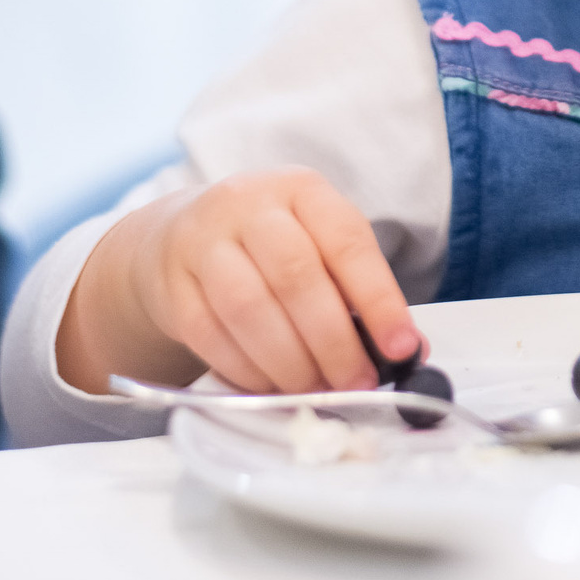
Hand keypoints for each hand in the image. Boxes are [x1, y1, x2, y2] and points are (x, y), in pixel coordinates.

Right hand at [59, 167, 420, 396]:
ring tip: (317, 390)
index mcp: (300, 189)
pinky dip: (249, 371)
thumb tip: (407, 349)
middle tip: (356, 383)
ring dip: (291, 363)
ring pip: (249, 309)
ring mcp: (202, 242)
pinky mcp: (172, 286)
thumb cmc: (267, 247)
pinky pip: (211, 336)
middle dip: (333, 342)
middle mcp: (248, 204)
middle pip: (296, 276)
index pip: (347, 241)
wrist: (178, 239)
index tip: (403, 348)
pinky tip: (274, 386)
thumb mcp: (317, 244)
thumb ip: (359, 292)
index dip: (379, 300)